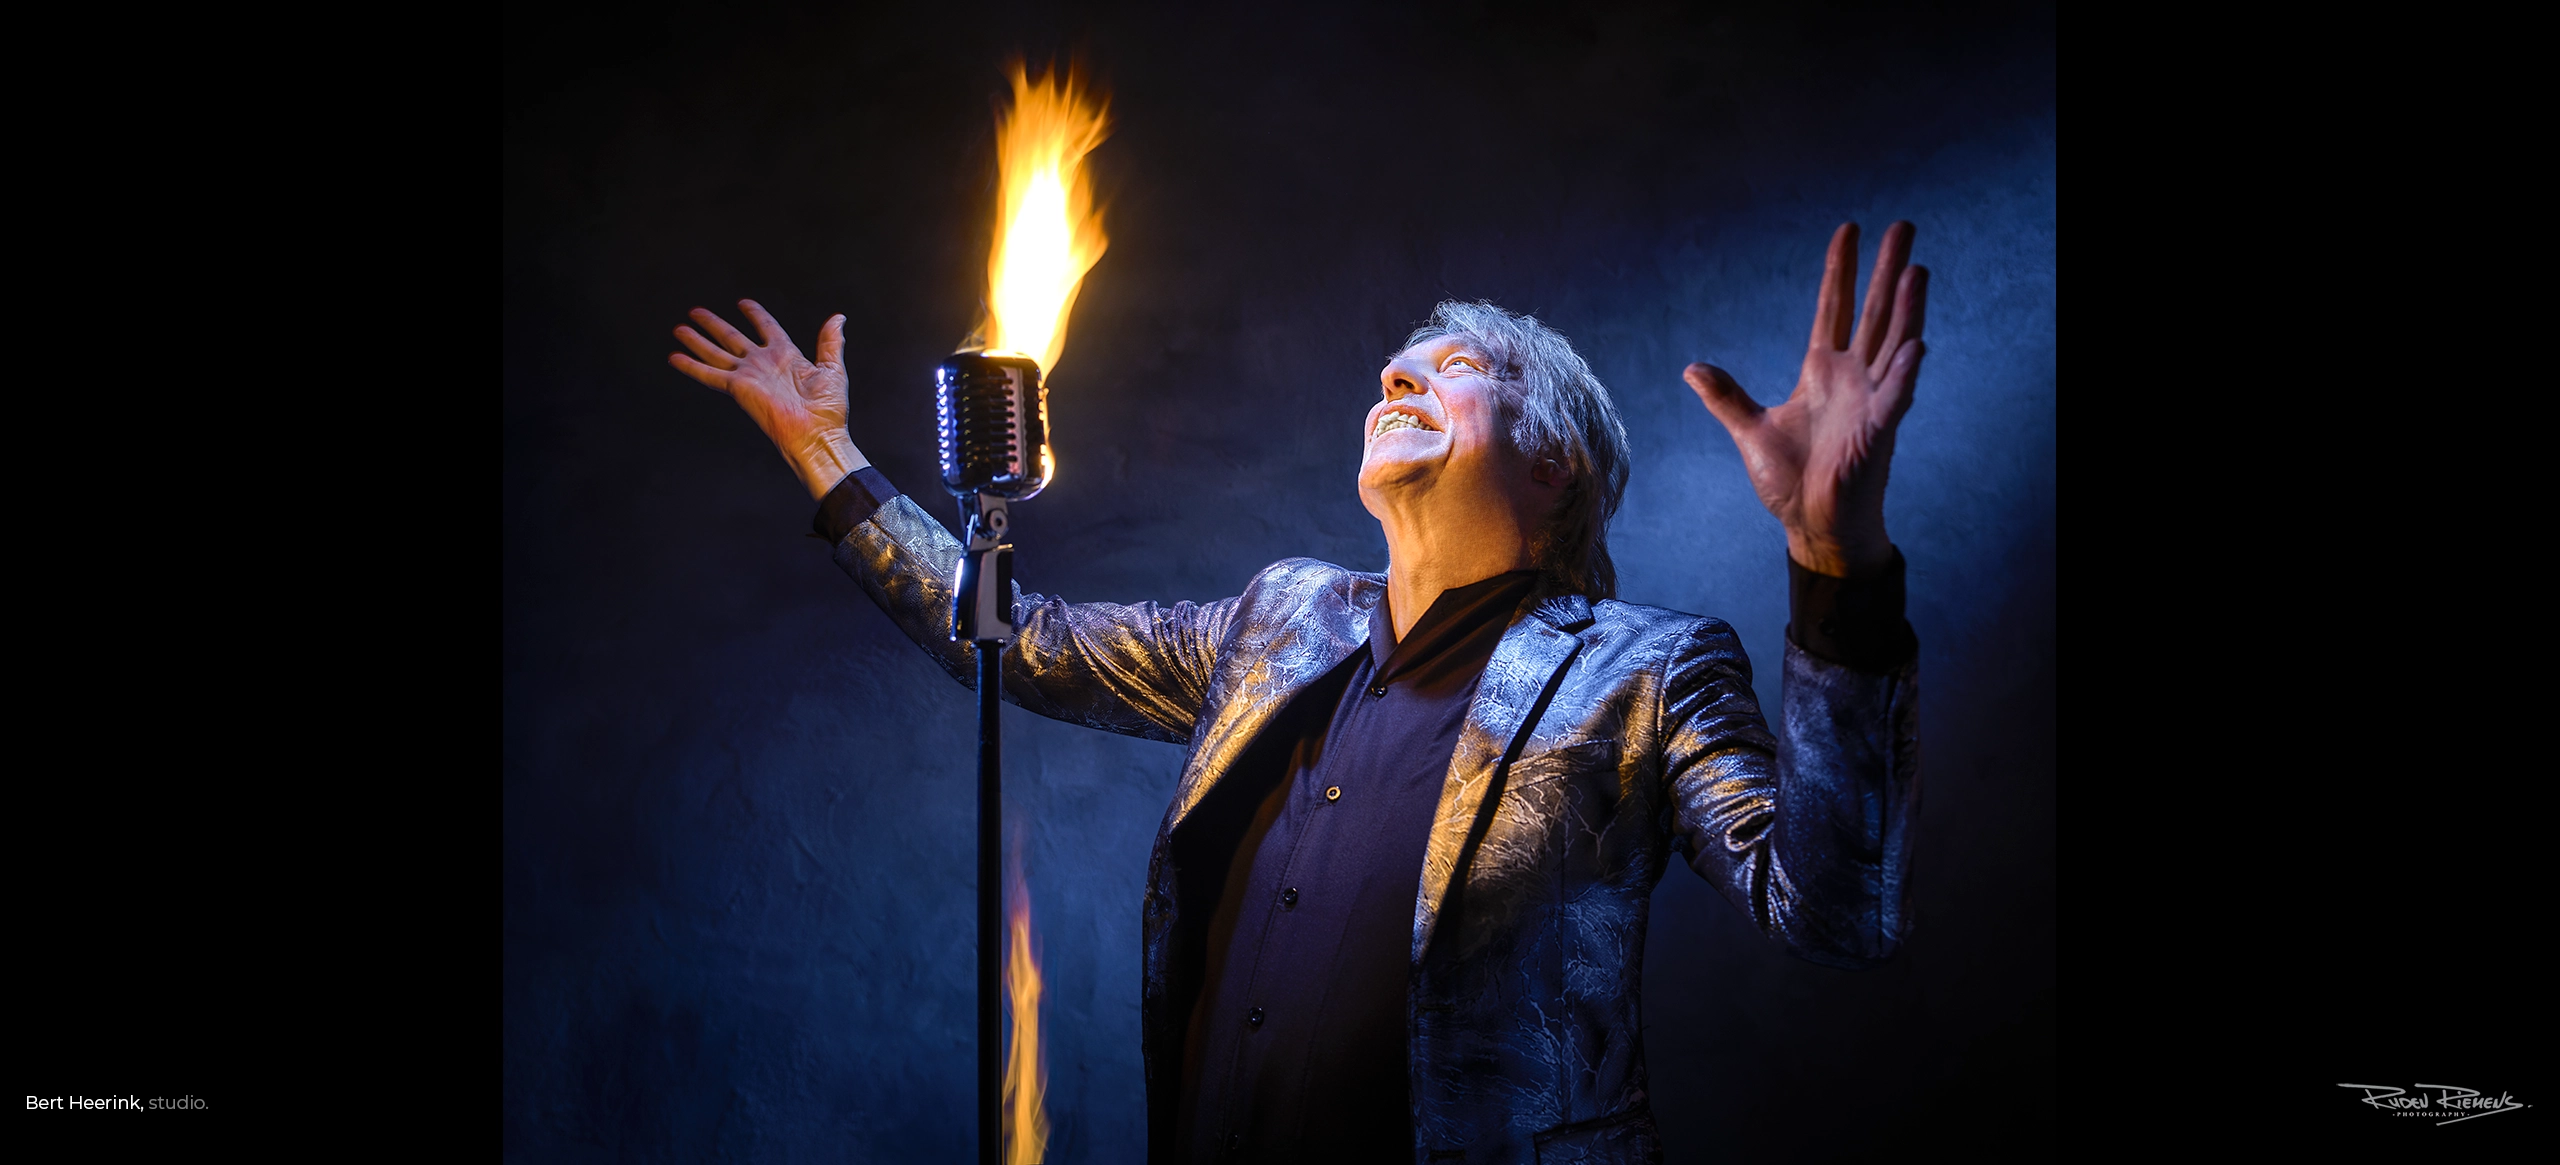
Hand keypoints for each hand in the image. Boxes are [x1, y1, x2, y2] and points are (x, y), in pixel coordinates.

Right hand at [668, 300, 868, 499]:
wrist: (818, 434)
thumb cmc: (828, 410)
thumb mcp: (832, 368)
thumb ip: (830, 342)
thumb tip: (837, 318)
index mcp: (786, 356)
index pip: (767, 328)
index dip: (755, 315)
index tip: (744, 303)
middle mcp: (763, 364)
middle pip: (733, 339)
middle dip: (714, 325)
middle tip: (696, 312)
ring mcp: (749, 376)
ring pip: (717, 353)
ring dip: (698, 341)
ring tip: (680, 328)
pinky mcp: (739, 389)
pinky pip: (710, 375)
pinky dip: (692, 366)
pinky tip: (676, 357)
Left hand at [1686, 222, 1926, 576]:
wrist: (1813, 527)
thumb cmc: (1792, 483)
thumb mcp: (1751, 431)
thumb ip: (1727, 398)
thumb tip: (1692, 368)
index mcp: (1822, 373)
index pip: (1834, 309)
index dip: (1839, 271)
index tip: (1848, 230)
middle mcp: (1853, 380)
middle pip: (1873, 314)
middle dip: (1887, 270)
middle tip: (1903, 225)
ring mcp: (1869, 404)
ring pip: (1892, 346)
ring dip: (1905, 311)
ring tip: (1916, 270)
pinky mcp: (1876, 435)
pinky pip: (1894, 400)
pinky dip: (1904, 375)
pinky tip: (1916, 346)